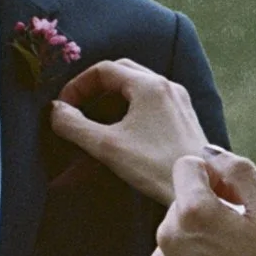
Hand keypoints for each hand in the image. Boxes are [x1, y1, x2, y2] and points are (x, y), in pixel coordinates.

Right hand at [47, 59, 208, 205]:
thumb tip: (54, 110)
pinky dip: (131, 107)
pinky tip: (123, 131)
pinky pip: (152, 101)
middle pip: (122, 72)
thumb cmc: (154, 166)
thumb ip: (74, 126)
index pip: (103, 69)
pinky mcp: (184, 117)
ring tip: (96, 121)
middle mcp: (166, 85)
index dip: (78, 85)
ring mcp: (178, 100)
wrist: (201, 186)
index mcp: (148, 85)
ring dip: (112, 98)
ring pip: (138, 86)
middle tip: (77, 108)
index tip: (65, 108)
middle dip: (94, 87)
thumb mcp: (107, 146)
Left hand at [152, 150, 255, 255]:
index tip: (232, 199)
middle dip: (206, 207)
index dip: (213, 177)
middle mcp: (167, 233)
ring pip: (176, 228)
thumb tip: (210, 154)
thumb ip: (239, 171)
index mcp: (193, 210)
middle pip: (182, 199)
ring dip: (197, 235)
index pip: (187, 165)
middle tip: (235, 234)